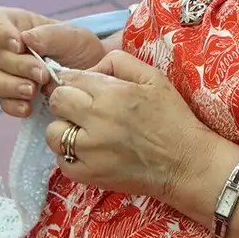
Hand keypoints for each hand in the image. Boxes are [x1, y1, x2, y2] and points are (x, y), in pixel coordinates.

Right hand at [0, 6, 106, 117]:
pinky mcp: (14, 97)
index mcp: (16, 25)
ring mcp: (7, 74)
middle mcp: (6, 49)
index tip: (18, 44)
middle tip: (43, 74)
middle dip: (20, 66)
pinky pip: (3, 102)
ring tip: (33, 91)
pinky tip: (28, 108)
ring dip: (12, 86)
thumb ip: (49, 35)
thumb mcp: (73, 36)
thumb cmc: (80, 48)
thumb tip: (25, 38)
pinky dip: (14, 105)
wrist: (94, 75)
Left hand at [44, 51, 216, 200]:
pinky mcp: (88, 175)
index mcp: (112, 93)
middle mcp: (96, 120)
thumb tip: (92, 67)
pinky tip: (88, 151)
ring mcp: (90, 150)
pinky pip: (61, 160)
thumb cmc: (172, 118)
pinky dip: (70, 155)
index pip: (70, 78)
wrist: (186, 164)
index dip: (74, 81)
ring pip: (53, 132)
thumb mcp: (153, 77)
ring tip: (84, 131)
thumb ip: (120, 62)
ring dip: (65, 128)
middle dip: (66, 100)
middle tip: (83, 108)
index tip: (82, 88)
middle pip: (57, 101)